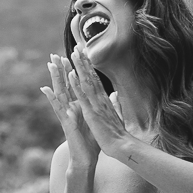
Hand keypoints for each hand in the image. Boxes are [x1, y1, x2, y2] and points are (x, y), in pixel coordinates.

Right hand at [41, 54, 98, 170]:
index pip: (74, 85)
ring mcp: (66, 115)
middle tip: (54, 54)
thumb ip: (97, 107)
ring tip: (49, 64)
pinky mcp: (65, 122)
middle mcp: (70, 108)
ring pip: (58, 92)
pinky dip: (53, 97)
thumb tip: (103, 98)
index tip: (70, 56)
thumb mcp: (96, 120)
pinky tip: (46, 88)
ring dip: (54, 78)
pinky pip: (58, 108)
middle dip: (60, 70)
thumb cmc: (91, 140)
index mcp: (78, 106)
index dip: (72, 70)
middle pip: (64, 85)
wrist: (86, 158)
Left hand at [66, 45, 132, 159]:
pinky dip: (76, 85)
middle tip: (77, 46)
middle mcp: (100, 99)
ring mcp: (96, 105)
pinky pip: (82, 97)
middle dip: (84, 61)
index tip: (84, 54)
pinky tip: (71, 75)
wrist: (122, 146)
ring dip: (79, 67)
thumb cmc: (118, 133)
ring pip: (86, 82)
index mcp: (104, 100)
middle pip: (91, 76)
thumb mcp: (115, 115)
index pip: (96, 80)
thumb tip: (114, 95)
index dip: (89, 66)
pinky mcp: (91, 113)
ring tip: (72, 54)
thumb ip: (114, 103)